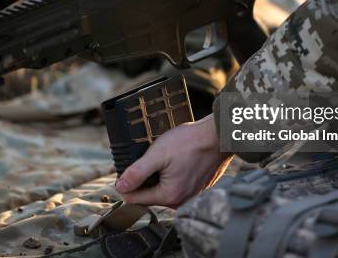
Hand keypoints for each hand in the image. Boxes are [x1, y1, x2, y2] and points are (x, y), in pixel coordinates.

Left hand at [115, 113, 230, 207]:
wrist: (217, 136)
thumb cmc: (190, 142)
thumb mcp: (157, 154)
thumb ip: (137, 172)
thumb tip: (120, 187)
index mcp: (169, 196)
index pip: (134, 199)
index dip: (126, 184)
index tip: (128, 168)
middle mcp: (180, 201)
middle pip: (149, 195)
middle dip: (144, 178)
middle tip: (150, 158)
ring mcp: (190, 196)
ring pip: (162, 190)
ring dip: (158, 176)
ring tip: (165, 158)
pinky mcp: (196, 189)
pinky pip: (176, 185)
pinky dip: (172, 175)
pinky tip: (176, 161)